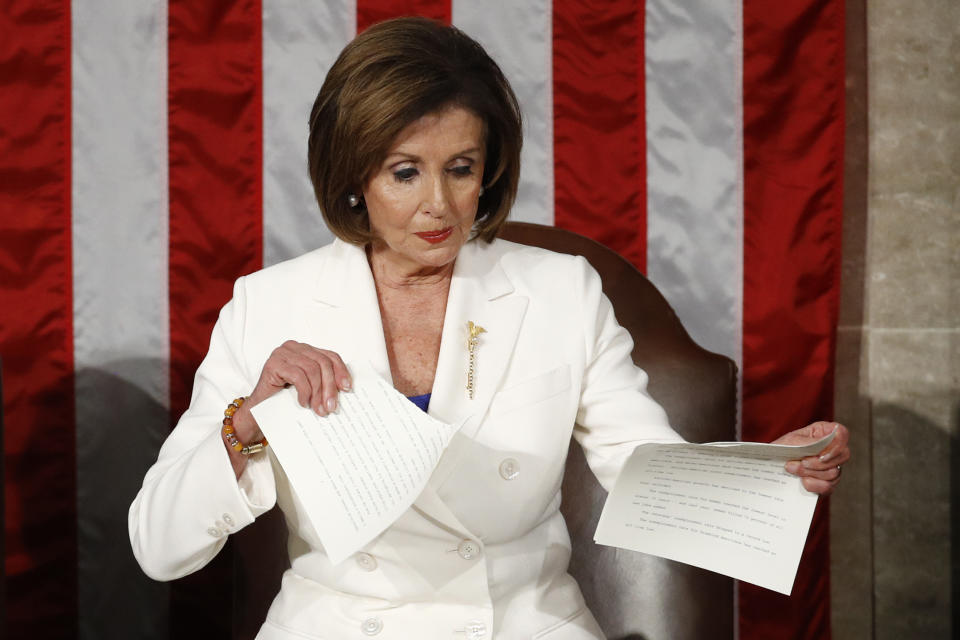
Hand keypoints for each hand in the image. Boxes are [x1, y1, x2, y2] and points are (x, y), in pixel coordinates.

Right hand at [231, 341, 351, 447]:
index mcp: (306, 350)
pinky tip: (303, 403)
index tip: (347, 389)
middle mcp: (294, 347)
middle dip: (330, 387)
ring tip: (318, 409)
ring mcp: (282, 353)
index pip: (330, 356)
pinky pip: (298, 376)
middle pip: (323, 363)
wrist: (259, 411)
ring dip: (318, 392)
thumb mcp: (310, 387)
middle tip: (331, 407)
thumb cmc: (285, 398)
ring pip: (312, 370)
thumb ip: (323, 381)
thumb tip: (345, 388)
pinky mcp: (274, 363)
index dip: (341, 372)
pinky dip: (304, 391)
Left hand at [773, 421, 849, 494]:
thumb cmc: (781, 449)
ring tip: (793, 469)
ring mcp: (832, 467)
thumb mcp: (791, 442)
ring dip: (812, 473)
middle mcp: (832, 449)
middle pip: (843, 456)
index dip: (837, 444)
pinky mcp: (827, 483)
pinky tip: (802, 482)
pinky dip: (814, 485)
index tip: (821, 455)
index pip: (842, 433)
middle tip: (801, 463)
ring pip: (835, 473)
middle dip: (819, 463)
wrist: (770, 466)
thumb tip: (823, 449)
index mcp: (824, 433)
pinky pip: (829, 487)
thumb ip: (808, 444)